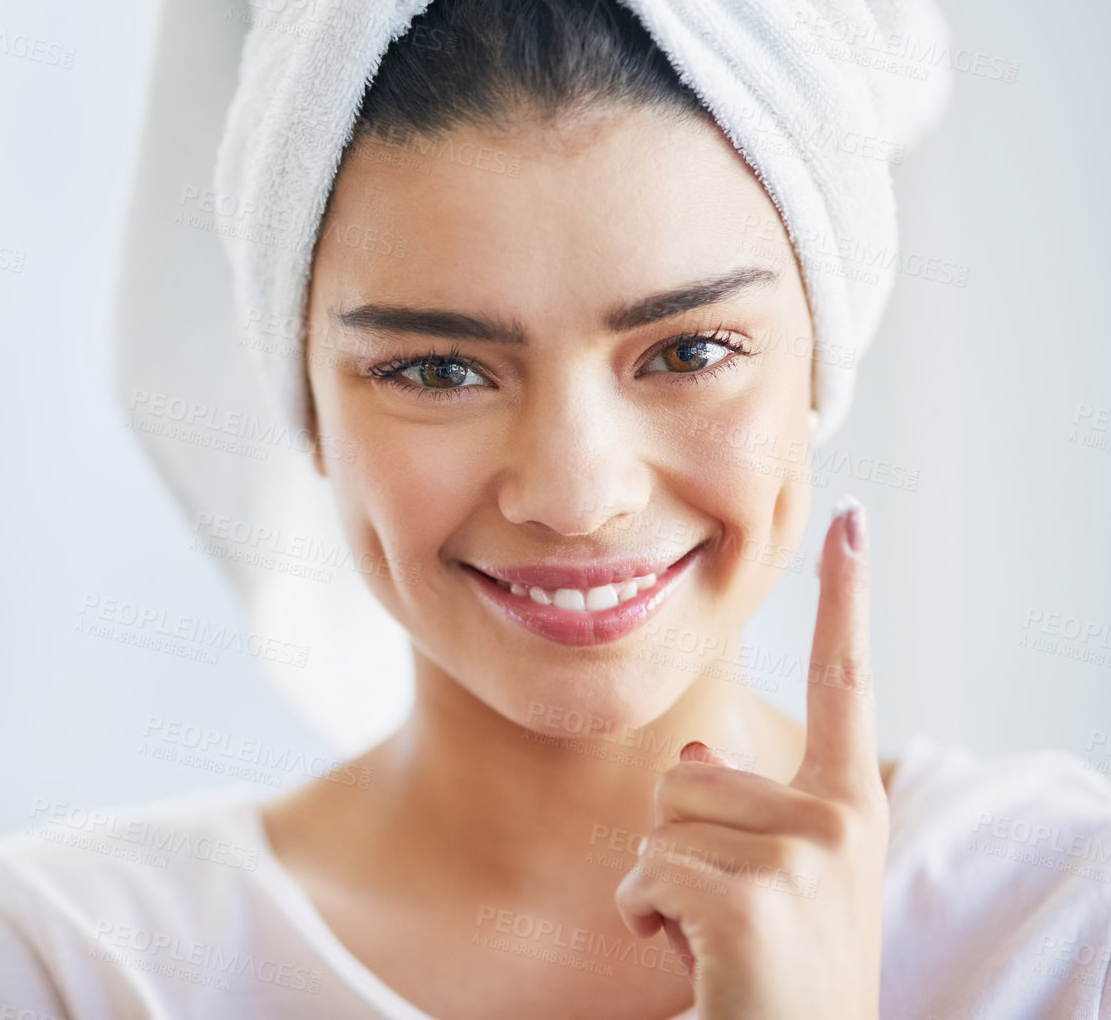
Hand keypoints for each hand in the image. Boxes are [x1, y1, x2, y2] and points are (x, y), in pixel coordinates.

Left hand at [614, 499, 888, 1018]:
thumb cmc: (771, 980)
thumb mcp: (770, 888)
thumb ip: (741, 816)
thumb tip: (696, 757)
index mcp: (849, 810)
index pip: (846, 685)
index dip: (846, 599)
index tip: (851, 521)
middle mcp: (838, 821)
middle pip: (686, 775)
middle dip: (678, 851)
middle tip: (728, 922)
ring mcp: (804, 857)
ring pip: (658, 824)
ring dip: (660, 891)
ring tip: (716, 945)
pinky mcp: (754, 897)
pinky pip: (643, 874)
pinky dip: (645, 923)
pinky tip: (695, 964)